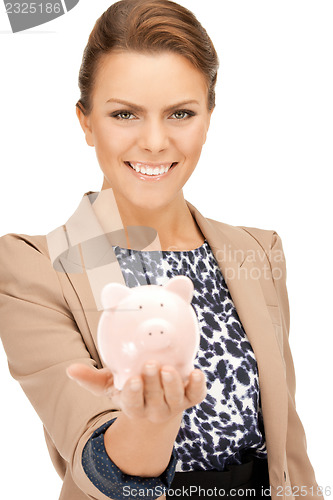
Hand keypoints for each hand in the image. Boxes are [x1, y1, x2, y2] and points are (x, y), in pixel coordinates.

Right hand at [66, 361, 206, 422]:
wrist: (158, 402)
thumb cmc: (131, 389)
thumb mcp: (110, 385)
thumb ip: (91, 379)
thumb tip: (70, 370)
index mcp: (134, 406)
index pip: (133, 403)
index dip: (134, 394)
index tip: (133, 380)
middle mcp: (155, 408)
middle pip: (155, 398)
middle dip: (154, 382)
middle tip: (152, 364)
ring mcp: (174, 404)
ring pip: (176, 397)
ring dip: (173, 383)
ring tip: (169, 368)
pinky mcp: (190, 397)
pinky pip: (196, 395)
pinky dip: (198, 385)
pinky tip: (196, 372)